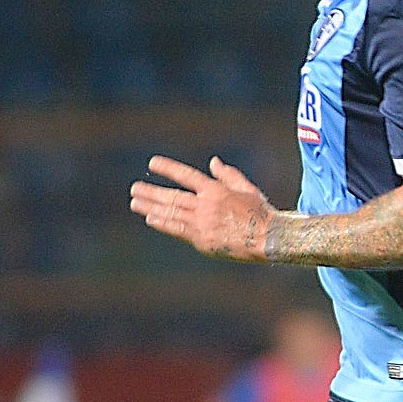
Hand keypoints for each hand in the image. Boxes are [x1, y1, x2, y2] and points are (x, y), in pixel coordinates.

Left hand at [129, 155, 272, 261]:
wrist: (268, 239)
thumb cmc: (260, 213)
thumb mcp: (246, 189)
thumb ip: (228, 175)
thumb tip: (213, 162)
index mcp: (216, 190)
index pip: (186, 175)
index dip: (168, 168)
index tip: (153, 163)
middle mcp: (206, 205)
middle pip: (172, 196)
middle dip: (151, 192)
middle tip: (134, 188)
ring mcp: (202, 223)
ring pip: (171, 212)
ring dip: (151, 206)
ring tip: (135, 202)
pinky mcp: (202, 239)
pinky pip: (177, 230)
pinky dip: (163, 223)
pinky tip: (150, 218)